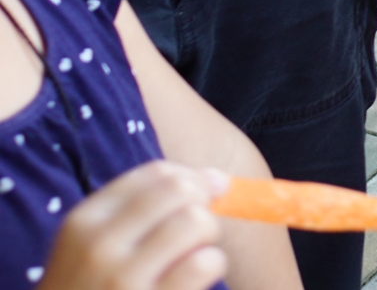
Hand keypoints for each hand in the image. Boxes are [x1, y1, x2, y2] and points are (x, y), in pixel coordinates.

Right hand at [42, 162, 227, 289]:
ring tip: (192, 257)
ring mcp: (123, 279)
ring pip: (197, 223)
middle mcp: (99, 247)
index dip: (191, 179)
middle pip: (180, 191)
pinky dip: (211, 266)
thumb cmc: (93, 289)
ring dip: (208, 238)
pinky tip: (192, 281)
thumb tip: (217, 178)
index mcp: (83, 223)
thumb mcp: (96, 247)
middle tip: (196, 231)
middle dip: (202, 205)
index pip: (156, 174)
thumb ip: (146, 209)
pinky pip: (204, 263)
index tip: (201, 196)